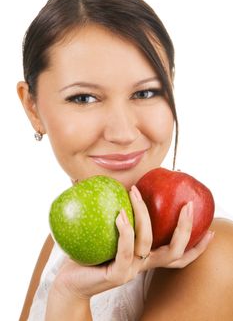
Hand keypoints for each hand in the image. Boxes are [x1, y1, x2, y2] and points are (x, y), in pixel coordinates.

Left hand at [50, 185, 213, 299]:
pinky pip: (126, 250)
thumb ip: (119, 213)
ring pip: (149, 243)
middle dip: (185, 228)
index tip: (210, 231)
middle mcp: (144, 264)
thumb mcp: (110, 232)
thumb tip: (117, 183)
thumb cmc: (90, 253)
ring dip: (144, 215)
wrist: (71, 279)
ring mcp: (132, 270)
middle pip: (175, 251)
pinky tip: (120, 214)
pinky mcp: (118, 273)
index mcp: (147, 256)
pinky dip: (125, 230)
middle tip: (188, 205)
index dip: (196, 246)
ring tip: (136, 193)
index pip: (178, 254)